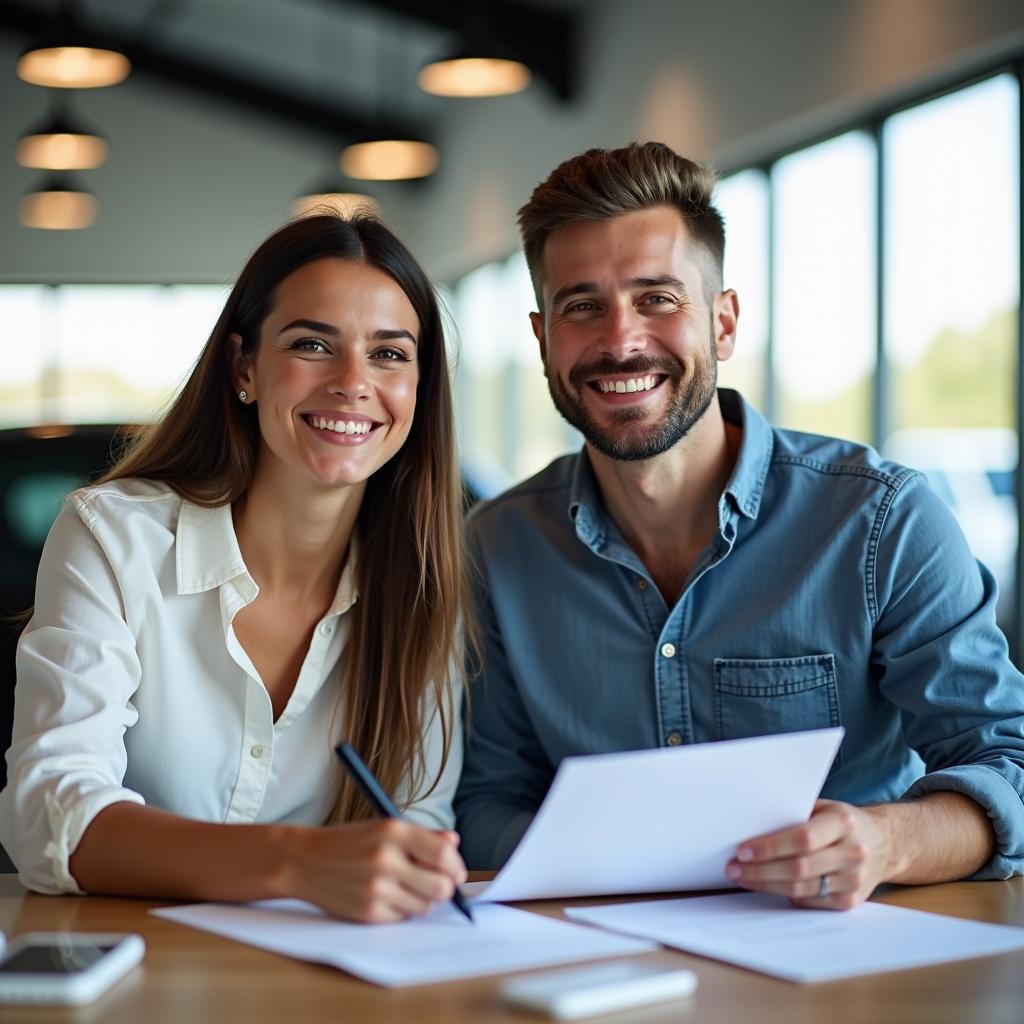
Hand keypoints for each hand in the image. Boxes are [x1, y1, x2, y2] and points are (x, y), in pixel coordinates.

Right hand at [284, 819, 467, 922]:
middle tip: (437, 883)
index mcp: (393, 831)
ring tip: (405, 886)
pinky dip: (402, 909)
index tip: (456, 870)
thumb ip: (423, 836)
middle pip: (441, 886)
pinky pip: (404, 917)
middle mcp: (385, 860)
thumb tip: (454, 843)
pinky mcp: (368, 913)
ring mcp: (376, 889)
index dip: (456, 865)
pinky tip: (386, 895)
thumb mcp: (385, 827)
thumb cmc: (350, 841)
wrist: (305, 861)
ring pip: (425, 905)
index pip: (443, 854)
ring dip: (423, 899)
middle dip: (445, 887)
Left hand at [725, 799, 896, 910]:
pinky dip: (785, 895)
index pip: (802, 838)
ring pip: (801, 889)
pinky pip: (810, 902)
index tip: (743, 850)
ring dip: (766, 884)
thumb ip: (794, 814)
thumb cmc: (842, 822)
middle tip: (734, 867)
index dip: (770, 847)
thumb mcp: (824, 807)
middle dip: (760, 870)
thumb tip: (750, 824)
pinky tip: (767, 886)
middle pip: (799, 867)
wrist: (885, 844)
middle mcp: (853, 853)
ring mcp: (854, 880)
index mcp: (843, 823)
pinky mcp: (850, 901)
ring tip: (742, 877)